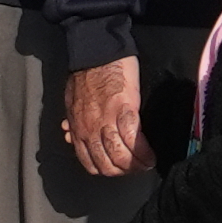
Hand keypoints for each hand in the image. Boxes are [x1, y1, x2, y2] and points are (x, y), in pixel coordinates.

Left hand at [60, 56, 147, 178]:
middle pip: (107, 165)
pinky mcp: (124, 109)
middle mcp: (90, 130)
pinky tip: (151, 155)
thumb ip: (73, 121)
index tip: (118, 168)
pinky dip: (144, 152)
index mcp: (77, 128)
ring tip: (147, 164)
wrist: (96, 50)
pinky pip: (134, 140)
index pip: (90, 162)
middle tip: (136, 168)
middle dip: (123, 172)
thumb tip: (70, 134)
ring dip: (136, 166)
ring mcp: (106, 121)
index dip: (106, 170)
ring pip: (121, 157)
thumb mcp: (71, 101)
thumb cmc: (85, 73)